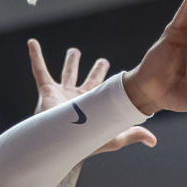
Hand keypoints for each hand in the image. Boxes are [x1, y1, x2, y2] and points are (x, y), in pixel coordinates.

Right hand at [27, 39, 156, 151]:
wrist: (63, 143)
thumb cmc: (87, 143)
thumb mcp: (114, 137)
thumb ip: (133, 134)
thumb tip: (153, 141)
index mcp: (93, 103)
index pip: (103, 87)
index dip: (110, 79)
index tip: (119, 72)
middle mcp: (78, 97)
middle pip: (88, 79)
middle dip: (94, 70)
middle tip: (102, 61)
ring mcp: (62, 93)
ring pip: (67, 73)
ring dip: (70, 62)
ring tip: (74, 51)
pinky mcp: (47, 91)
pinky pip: (39, 69)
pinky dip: (35, 55)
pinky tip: (32, 42)